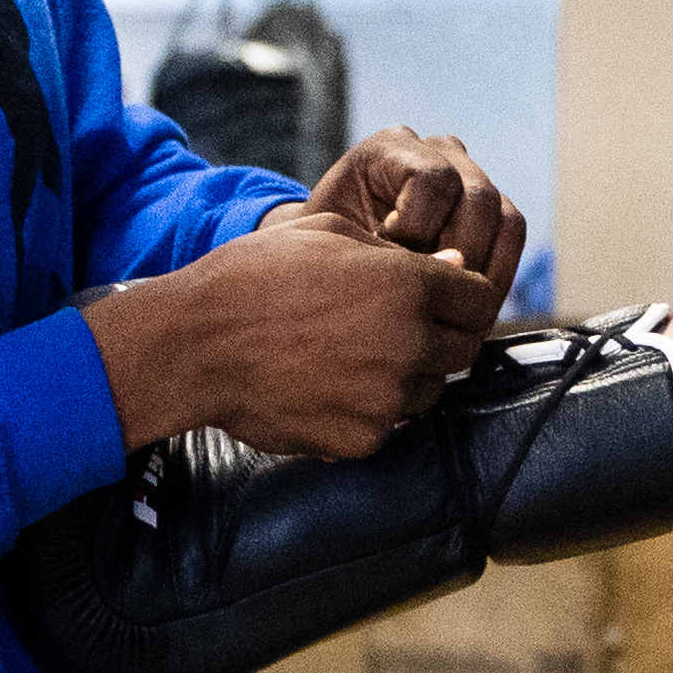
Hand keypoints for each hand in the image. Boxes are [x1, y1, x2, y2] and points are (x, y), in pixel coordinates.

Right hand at [90, 221, 506, 460]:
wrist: (195, 344)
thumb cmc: (255, 276)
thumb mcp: (328, 234)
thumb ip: (399, 252)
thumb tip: (454, 261)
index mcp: (409, 286)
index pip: (478, 298)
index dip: (460, 295)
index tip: (438, 298)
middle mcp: (409, 344)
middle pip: (462, 348)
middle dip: (440, 336)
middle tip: (396, 329)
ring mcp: (387, 397)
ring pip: (428, 390)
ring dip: (407, 375)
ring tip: (353, 356)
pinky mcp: (362, 438)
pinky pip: (387, 424)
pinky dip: (369, 409)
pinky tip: (328, 385)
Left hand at [285, 127, 528, 301]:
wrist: (333, 262)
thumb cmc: (329, 253)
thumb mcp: (338, 244)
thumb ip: (386, 247)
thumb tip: (455, 264)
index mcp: (390, 147)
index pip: (434, 179)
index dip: (416, 226)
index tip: (384, 253)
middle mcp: (438, 150)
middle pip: (479, 197)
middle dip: (454, 253)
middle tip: (421, 286)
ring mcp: (470, 175)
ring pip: (504, 217)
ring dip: (478, 266)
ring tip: (440, 292)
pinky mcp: (491, 208)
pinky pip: (513, 234)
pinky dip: (495, 270)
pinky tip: (459, 292)